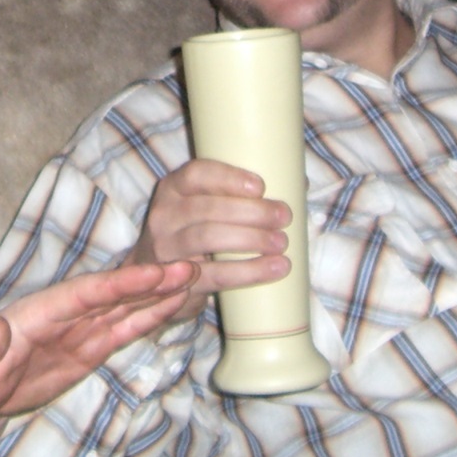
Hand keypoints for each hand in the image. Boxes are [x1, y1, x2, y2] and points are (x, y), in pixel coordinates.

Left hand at [0, 259, 198, 422]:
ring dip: (158, 293)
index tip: (152, 273)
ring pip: (125, 308)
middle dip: (150, 281)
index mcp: (38, 312)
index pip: (85, 293)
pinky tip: (174, 304)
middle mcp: (64, 314)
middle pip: (113, 294)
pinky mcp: (88, 349)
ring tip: (193, 276)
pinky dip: (149, 317)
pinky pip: (124, 330)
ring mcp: (79, 330)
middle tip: (190, 265)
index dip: (119, 284)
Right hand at [128, 158, 291, 324]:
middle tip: (284, 217)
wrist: (157, 280)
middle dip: (250, 212)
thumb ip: (240, 195)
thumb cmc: (194, 233)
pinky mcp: (178, 282)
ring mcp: (167, 249)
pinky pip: (214, 275)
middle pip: (206, 208)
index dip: (229, 178)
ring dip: (250, 239)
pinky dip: (247, 272)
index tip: (261, 186)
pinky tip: (273, 269)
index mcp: (173, 188)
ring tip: (281, 243)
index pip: (197, 174)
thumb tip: (299, 185)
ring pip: (207, 238)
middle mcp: (164, 215)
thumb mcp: (204, 208)